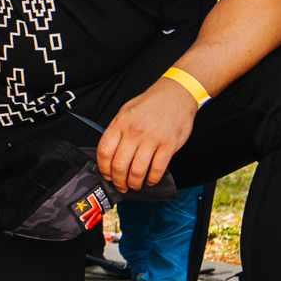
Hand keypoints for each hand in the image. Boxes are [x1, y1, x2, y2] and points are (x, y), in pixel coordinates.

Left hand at [96, 79, 197, 193]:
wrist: (176, 94)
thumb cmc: (150, 103)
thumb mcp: (126, 111)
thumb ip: (117, 131)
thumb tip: (109, 155)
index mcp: (120, 123)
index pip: (104, 152)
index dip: (104, 169)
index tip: (107, 175)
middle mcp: (134, 131)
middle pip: (119, 166)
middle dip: (118, 182)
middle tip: (121, 186)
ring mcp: (152, 139)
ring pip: (137, 171)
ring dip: (134, 183)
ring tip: (135, 185)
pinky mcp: (168, 145)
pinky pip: (157, 170)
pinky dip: (152, 180)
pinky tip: (150, 180)